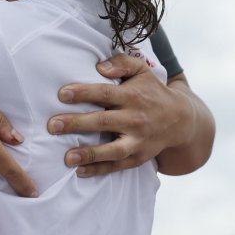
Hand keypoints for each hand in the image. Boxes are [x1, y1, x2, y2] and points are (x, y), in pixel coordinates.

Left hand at [48, 54, 195, 176]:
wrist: (181, 120)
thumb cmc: (152, 91)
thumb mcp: (142, 70)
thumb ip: (122, 62)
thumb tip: (100, 67)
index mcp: (133, 96)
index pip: (105, 93)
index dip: (84, 93)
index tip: (62, 94)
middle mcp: (136, 119)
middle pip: (104, 121)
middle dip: (77, 124)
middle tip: (53, 125)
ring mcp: (138, 141)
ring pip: (113, 150)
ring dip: (90, 154)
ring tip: (67, 157)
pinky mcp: (139, 157)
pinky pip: (118, 166)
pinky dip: (100, 170)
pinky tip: (80, 171)